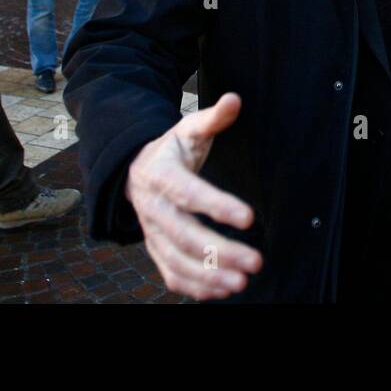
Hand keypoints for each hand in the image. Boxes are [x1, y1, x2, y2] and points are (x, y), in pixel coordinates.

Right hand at [125, 93, 261, 299]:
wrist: (134, 169)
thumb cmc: (171, 148)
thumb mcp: (188, 129)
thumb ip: (212, 118)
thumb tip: (235, 99)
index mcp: (160, 174)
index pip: (189, 193)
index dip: (217, 205)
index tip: (250, 217)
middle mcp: (152, 207)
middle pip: (183, 234)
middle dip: (218, 251)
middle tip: (255, 261)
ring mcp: (151, 231)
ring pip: (175, 260)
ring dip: (208, 275)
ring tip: (241, 282)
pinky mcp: (154, 248)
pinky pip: (169, 272)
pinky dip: (193, 286)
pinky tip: (220, 290)